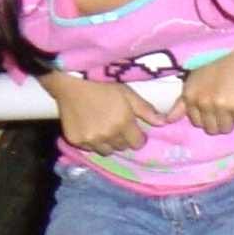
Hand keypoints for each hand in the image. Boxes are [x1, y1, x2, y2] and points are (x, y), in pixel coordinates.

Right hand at [38, 71, 164, 153]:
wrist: (71, 84)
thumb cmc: (102, 85)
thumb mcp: (128, 93)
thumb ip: (145, 109)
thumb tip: (163, 123)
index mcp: (123, 123)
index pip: (137, 143)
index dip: (137, 136)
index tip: (132, 129)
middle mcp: (108, 134)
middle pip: (122, 147)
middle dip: (123, 138)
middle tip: (117, 125)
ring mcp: (90, 139)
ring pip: (106, 151)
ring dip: (108, 143)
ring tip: (104, 128)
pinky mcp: (76, 141)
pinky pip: (89, 148)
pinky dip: (92, 141)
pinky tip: (89, 127)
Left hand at [166, 36, 233, 135]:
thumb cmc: (219, 67)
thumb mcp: (195, 80)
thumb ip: (181, 102)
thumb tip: (167, 120)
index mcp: (189, 95)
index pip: (196, 122)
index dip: (206, 116)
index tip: (213, 105)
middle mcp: (201, 102)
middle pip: (210, 128)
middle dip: (218, 121)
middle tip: (225, 104)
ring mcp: (219, 105)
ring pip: (224, 128)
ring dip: (230, 119)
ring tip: (233, 102)